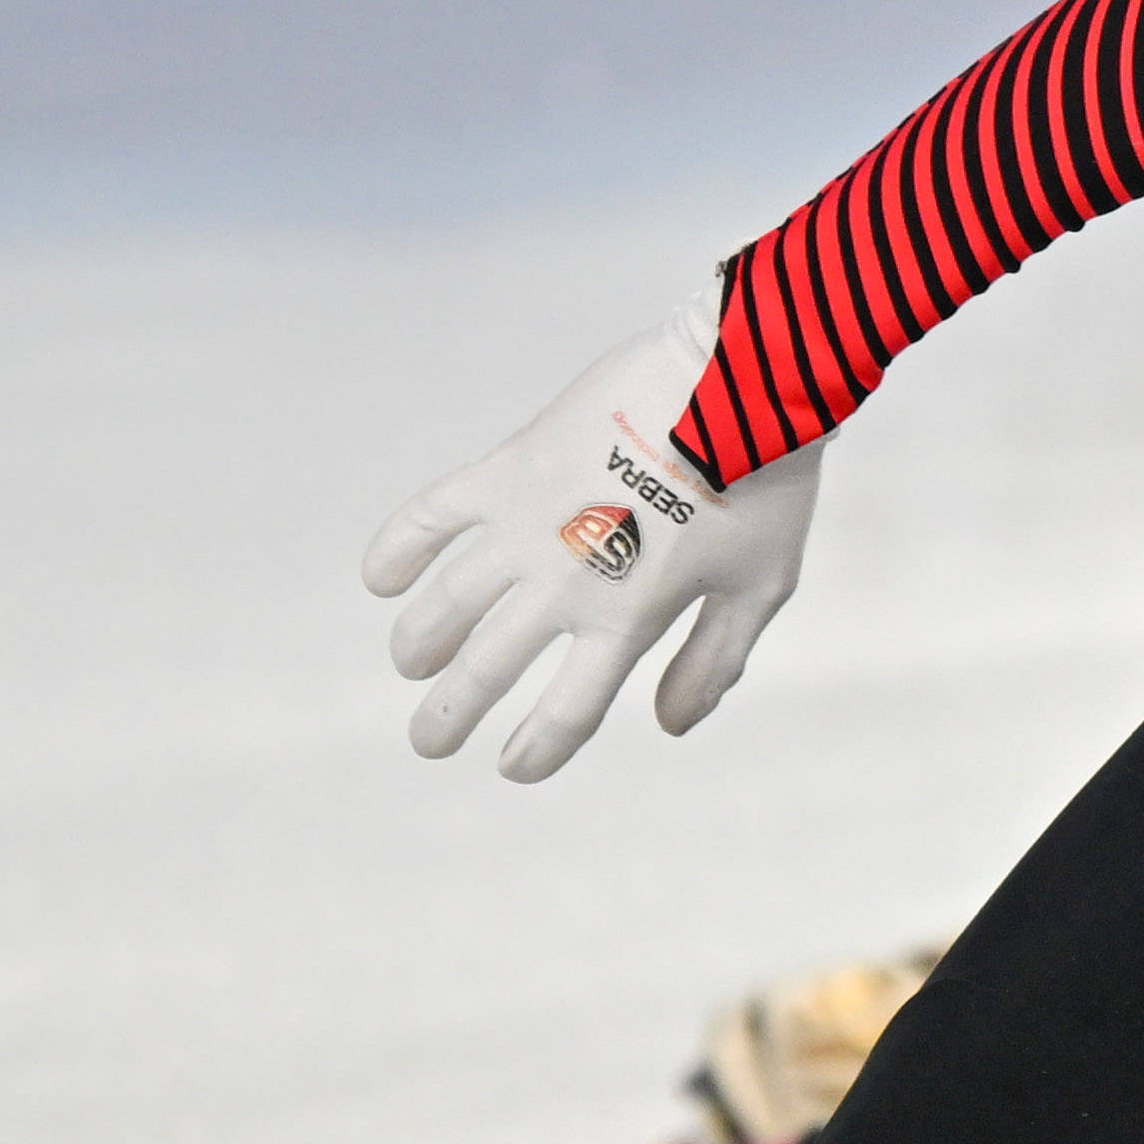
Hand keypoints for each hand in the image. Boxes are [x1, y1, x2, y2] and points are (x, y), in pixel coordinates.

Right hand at [362, 302, 817, 782]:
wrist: (740, 378)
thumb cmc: (766, 485)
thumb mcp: (762, 587)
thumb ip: (713, 661)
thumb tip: (669, 727)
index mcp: (628, 620)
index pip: (565, 713)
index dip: (534, 750)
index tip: (513, 765)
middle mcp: (565, 581)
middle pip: (487, 668)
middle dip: (450, 714)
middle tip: (428, 740)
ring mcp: (527, 523)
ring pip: (446, 603)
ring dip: (419, 642)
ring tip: (411, 664)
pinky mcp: (509, 466)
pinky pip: (431, 515)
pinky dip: (397, 547)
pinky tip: (378, 579)